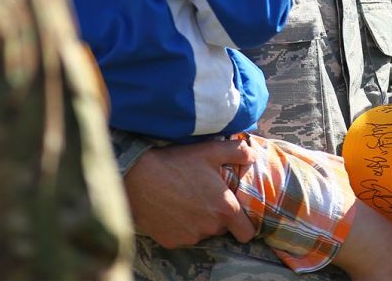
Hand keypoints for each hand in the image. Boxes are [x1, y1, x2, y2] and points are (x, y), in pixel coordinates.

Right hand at [123, 138, 257, 247]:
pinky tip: (171, 209)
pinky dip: (180, 227)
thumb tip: (253, 154)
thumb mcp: (210, 150)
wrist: (139, 176)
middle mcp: (210, 227)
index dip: (244, 224)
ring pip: (202, 233)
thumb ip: (238, 151)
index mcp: (225, 208)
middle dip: (217, 217)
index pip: (247, 233)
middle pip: (222, 229)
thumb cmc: (177, 162)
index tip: (236, 214)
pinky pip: (182, 237)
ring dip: (198, 221)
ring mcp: (190, 237)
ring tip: (185, 200)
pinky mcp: (171, 241)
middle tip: (204, 197)